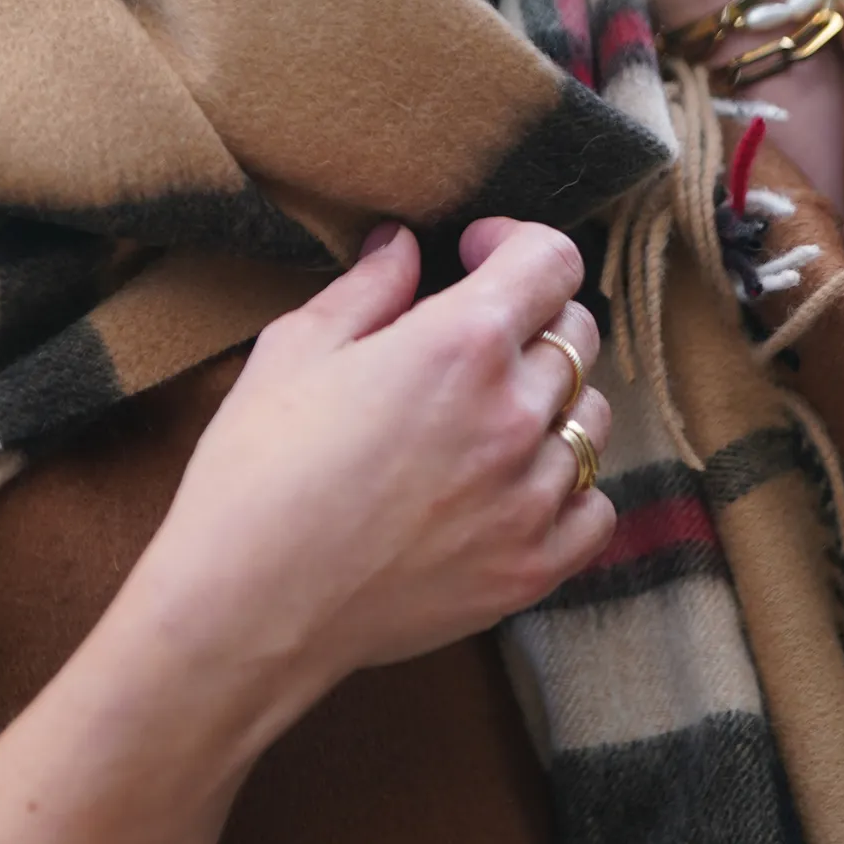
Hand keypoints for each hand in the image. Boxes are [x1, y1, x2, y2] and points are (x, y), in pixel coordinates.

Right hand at [0, 219, 615, 843]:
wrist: (249, 603)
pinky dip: (567, 486)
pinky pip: (594, 508)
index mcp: (461, 342)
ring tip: (488, 410)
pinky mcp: (531, 570)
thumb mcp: (297, 347)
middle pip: (578, 332)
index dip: (515, 240)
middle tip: (474, 332)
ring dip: (553, 398)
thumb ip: (369, 287)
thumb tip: (403, 246)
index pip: (551, 260)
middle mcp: (514, 413)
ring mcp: (530, 498)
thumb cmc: (258, 468)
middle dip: (532, 314)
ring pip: (592, 418)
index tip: (474, 254)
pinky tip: (513, 482)